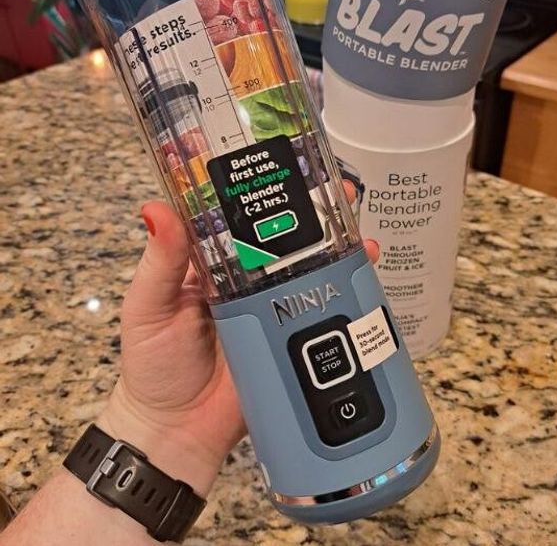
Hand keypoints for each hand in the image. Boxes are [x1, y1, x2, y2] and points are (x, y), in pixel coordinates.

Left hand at [97, 181, 376, 494]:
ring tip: (361, 235)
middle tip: (343, 194)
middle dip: (322, 214)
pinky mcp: (297, 340)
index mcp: (216, 265)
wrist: (177, 432)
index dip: (270, 191)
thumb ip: (159, 262)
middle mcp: (253, 282)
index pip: (246, 218)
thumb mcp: (149, 308)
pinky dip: (351, 295)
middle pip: (293, 239)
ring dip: (344, 250)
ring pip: (318, 271)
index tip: (291, 166)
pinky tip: (366, 279)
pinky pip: (328, 314)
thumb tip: (155, 208)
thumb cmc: (153, 368)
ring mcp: (280, 310)